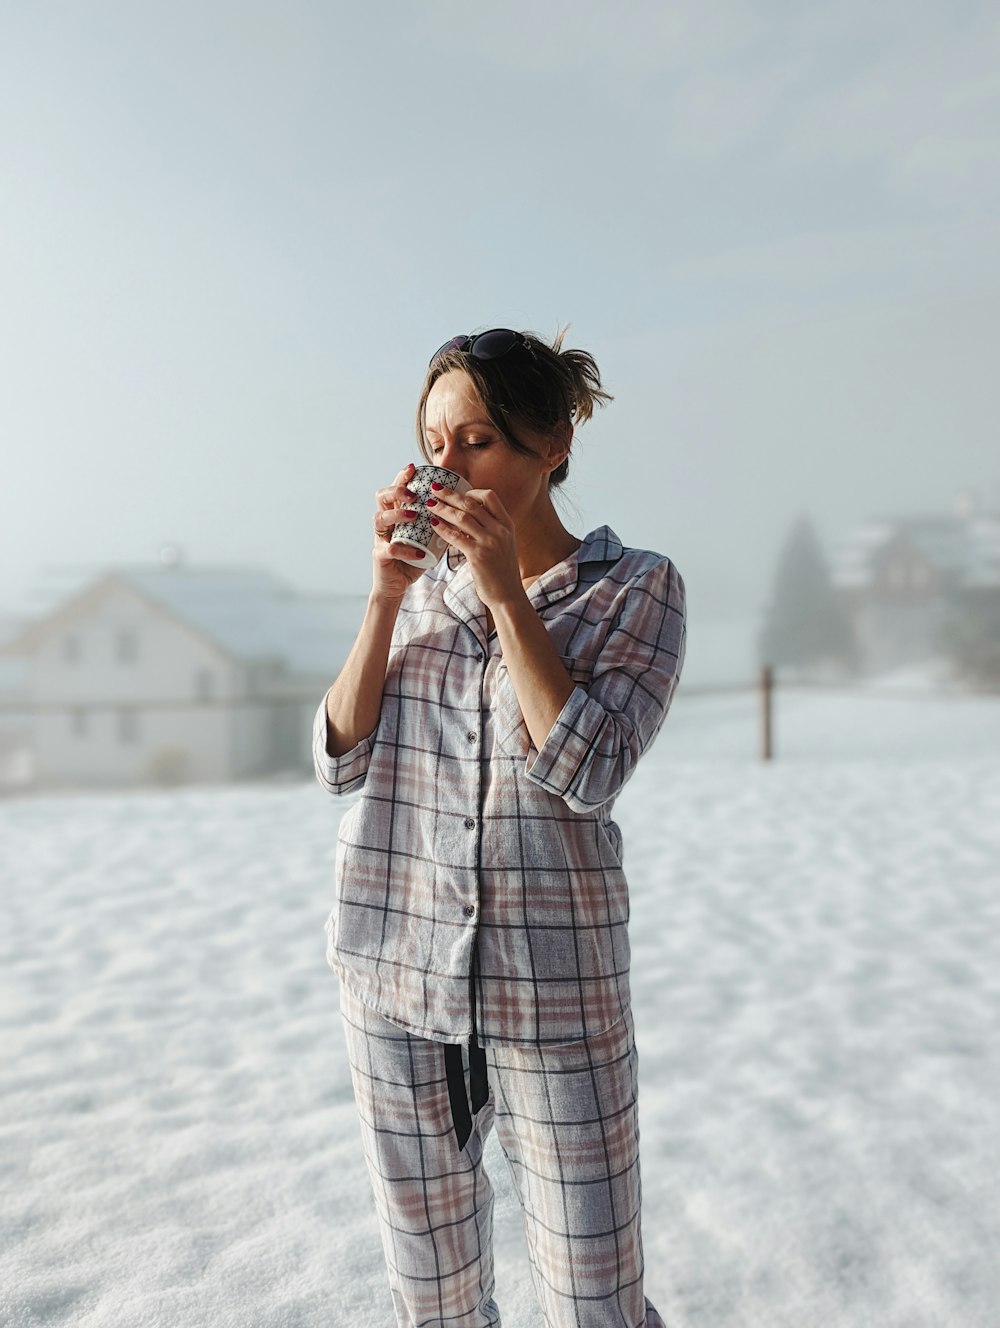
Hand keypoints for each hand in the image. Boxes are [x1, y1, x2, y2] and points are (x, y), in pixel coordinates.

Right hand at [371, 463, 428, 601]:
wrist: (398, 585)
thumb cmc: (414, 558)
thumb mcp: (428, 537)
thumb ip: (439, 522)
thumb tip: (464, 507)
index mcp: (397, 514)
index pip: (396, 489)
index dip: (402, 477)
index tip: (414, 468)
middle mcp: (385, 523)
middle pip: (381, 497)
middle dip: (396, 491)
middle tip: (412, 493)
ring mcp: (380, 538)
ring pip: (379, 519)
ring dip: (397, 515)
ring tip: (414, 516)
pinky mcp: (380, 556)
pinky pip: (389, 549)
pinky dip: (404, 550)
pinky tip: (418, 552)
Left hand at [425, 485, 523, 609]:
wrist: (508, 596)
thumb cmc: (502, 572)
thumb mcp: (503, 545)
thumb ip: (490, 530)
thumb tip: (469, 518)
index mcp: (507, 524)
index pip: (490, 496)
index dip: (471, 491)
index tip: (457, 493)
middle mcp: (500, 530)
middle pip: (472, 504)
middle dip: (450, 495)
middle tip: (434, 488)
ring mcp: (490, 542)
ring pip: (462, 517)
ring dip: (443, 509)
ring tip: (430, 505)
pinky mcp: (478, 556)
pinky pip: (456, 537)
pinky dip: (442, 529)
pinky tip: (432, 525)